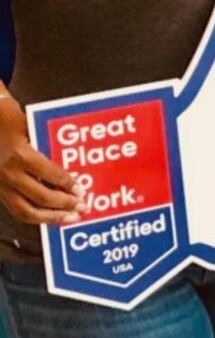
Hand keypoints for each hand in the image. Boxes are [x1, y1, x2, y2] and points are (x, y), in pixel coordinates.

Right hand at [0, 96, 80, 225]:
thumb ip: (45, 143)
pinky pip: (16, 210)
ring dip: (50, 218)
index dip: (69, 184)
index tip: (82, 190)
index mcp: (20, 156)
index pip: (51, 175)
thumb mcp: (27, 124)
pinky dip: (35, 216)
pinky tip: (49, 217)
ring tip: (69, 219)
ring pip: (25, 212)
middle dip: (64, 205)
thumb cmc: (5, 118)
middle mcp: (9, 174)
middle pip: (40, 198)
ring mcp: (0, 185)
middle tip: (82, 207)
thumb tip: (68, 161)